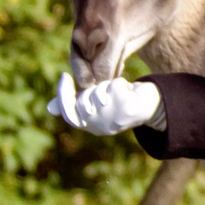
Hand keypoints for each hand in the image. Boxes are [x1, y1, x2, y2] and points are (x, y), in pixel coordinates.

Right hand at [48, 72, 164, 135]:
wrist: (155, 105)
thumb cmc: (121, 102)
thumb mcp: (97, 105)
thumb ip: (76, 105)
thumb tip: (49, 108)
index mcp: (94, 128)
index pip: (70, 116)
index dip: (63, 96)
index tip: (64, 76)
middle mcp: (103, 127)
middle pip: (82, 101)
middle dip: (90, 89)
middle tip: (103, 88)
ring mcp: (115, 119)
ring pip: (98, 91)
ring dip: (107, 85)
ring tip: (120, 93)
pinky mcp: (127, 107)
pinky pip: (113, 85)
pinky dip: (121, 83)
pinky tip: (129, 91)